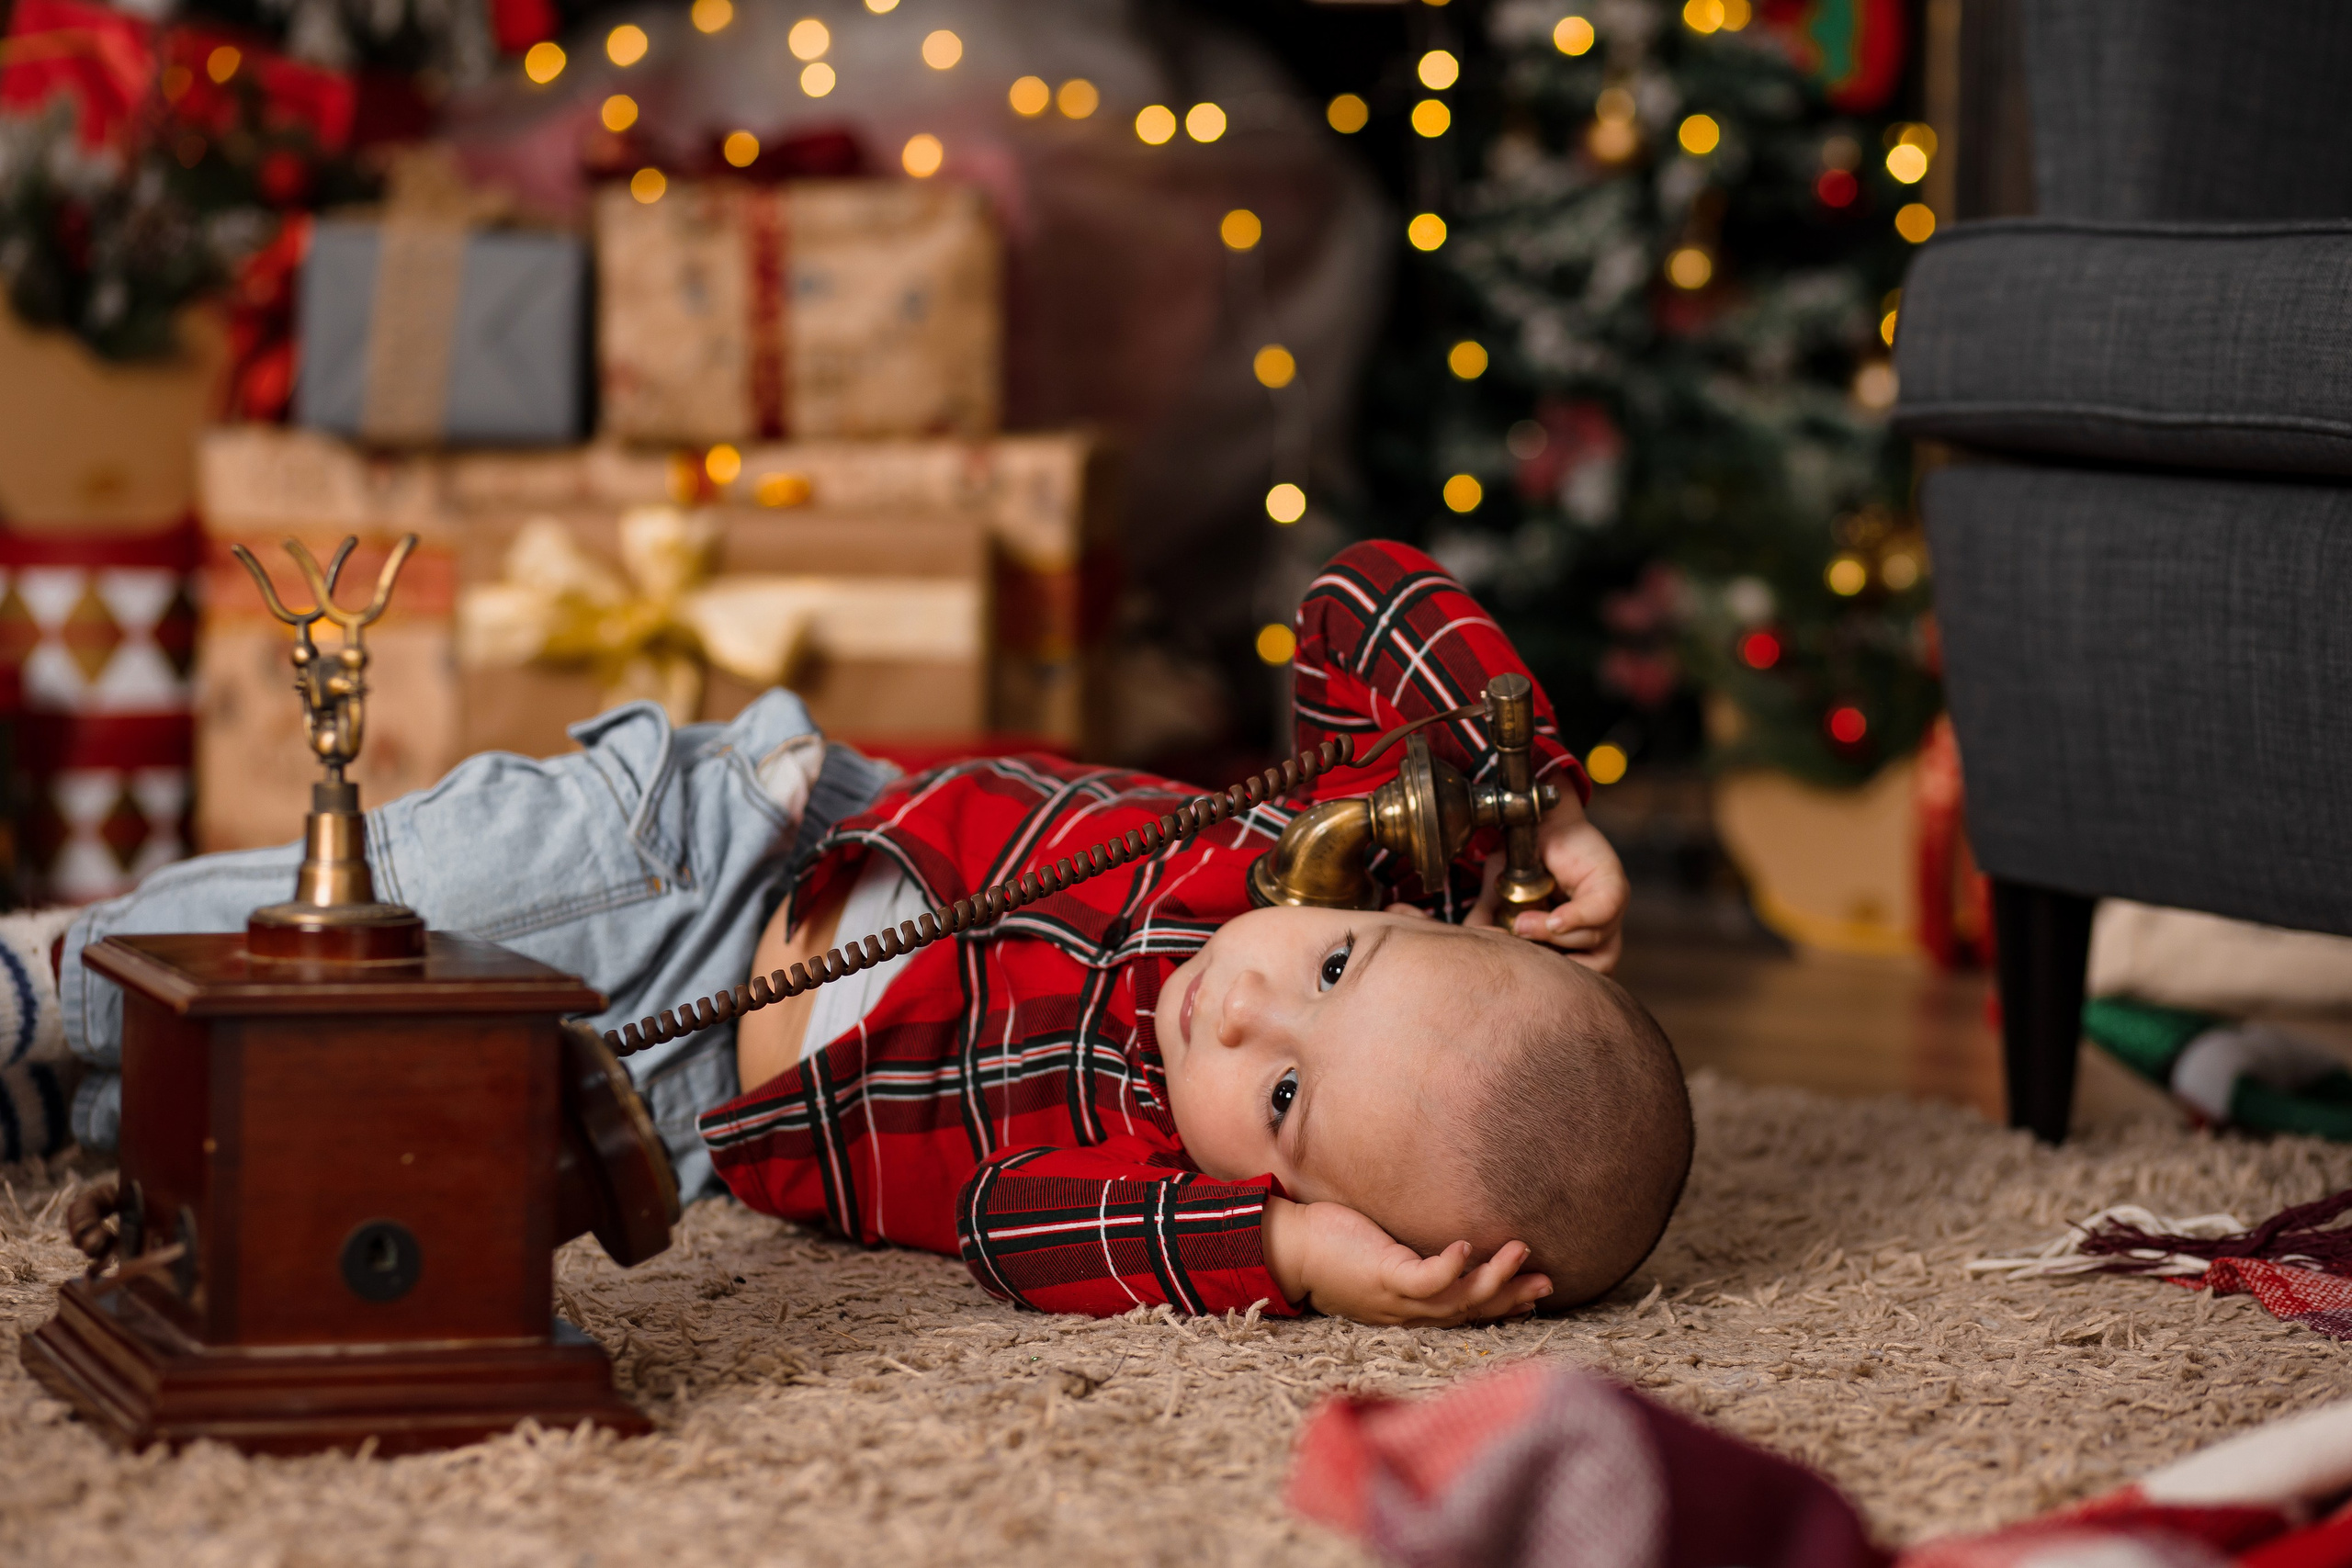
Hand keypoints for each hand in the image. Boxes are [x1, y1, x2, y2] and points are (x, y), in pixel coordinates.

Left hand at [1262, 1196, 1551, 1325]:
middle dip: (1511, 1297)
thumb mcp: (1379, 1256)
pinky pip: (1423, 1279)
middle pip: (1470, 1310)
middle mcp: (1407, 1310)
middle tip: (1548, 1284)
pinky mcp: (1381, 1277)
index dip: (1501, 1304)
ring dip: (1493, 1280)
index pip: (1464, 1310)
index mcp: (1409, 1307)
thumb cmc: (1331, 1244)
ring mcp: (1395, 1297)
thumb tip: (1441, 1234)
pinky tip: (1465, 1247)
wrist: (1287, 1247)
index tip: (1534, 1295)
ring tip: (1521, 1252)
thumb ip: (1409, 1255)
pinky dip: (1447, 1268)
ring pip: (1456, 1299)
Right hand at [1464, 796, 1626, 971]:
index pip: (1577, 981)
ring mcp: (1610, 911)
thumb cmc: (1519, 858)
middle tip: (1520, 954)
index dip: (1549, 988)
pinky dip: (1576, 919)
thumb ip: (1486, 925)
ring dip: (1556, 939)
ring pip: (1598, 946)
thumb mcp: (1496, 897)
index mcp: (1576, 940)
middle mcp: (1599, 929)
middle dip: (1555, 969)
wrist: (1536, 817)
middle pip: (1593, 971)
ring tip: (1522, 925)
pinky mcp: (1613, 887)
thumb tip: (1476, 948)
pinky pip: (1601, 912)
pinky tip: (1554, 919)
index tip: (1515, 976)